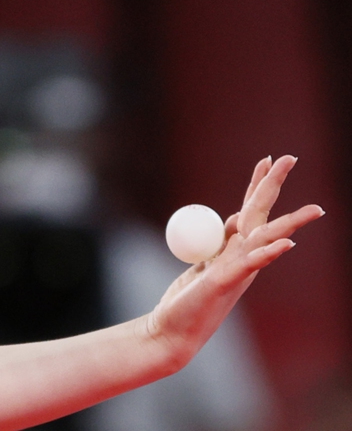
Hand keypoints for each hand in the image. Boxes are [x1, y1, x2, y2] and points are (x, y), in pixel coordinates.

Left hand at [145, 155, 323, 367]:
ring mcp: (236, 270)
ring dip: (289, 222)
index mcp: (233, 250)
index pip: (249, 209)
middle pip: (260, 214)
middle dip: (274, 185)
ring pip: (265, 238)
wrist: (171, 331)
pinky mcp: (224, 282)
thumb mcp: (203, 262)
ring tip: (316, 211)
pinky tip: (286, 244)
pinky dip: (267, 252)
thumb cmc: (185, 301)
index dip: (258, 184)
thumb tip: (235, 218)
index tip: (267, 159)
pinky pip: (249, 263)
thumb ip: (219, 243)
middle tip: (291, 157)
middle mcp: (241, 257)